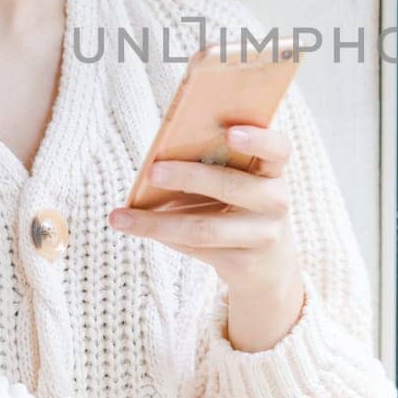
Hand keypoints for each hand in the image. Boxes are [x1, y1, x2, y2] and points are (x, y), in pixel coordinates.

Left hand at [109, 124, 304, 350]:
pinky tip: (137, 228)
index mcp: (274, 171)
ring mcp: (262, 236)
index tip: (230, 133)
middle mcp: (275, 202)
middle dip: (188, 177)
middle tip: (152, 170)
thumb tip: (159, 158)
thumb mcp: (242, 182)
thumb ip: (216, 165)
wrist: (268, 265)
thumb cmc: (242, 207)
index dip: (257, 139)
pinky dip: (164, 236)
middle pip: (231, 186)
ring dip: (157, 222)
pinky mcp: (243, 264)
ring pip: (204, 228)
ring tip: (120, 217)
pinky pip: (196, 248)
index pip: (278, 149)